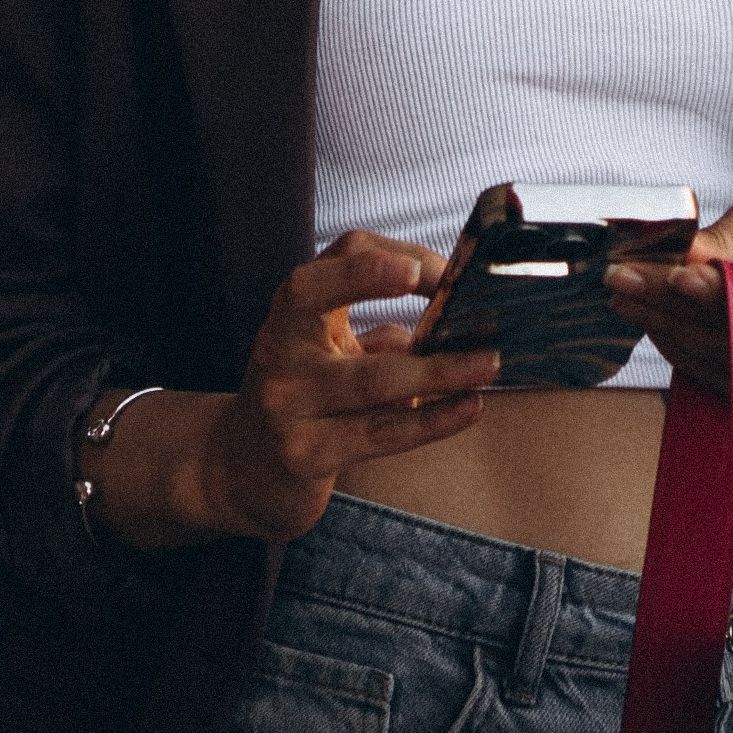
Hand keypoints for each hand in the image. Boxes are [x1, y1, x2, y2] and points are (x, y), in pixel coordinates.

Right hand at [89, 235, 497, 549]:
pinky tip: (467, 409)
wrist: (244, 470)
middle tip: (475, 312)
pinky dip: (430, 420)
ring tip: (488, 365)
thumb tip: (459, 318)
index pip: (328, 265)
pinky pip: (378, 433)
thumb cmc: (305, 396)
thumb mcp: (330, 350)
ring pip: (371, 380)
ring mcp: (285, 404)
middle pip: (336, 309)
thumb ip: (383, 330)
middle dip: (402, 291)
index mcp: (289, 315)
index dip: (376, 263)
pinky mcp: (303, 454)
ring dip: (439, 371)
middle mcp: (278, 350)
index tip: (429, 270)